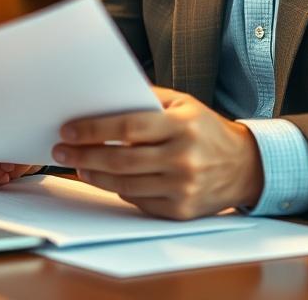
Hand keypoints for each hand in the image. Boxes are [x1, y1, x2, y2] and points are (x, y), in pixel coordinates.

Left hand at [52, 87, 262, 219]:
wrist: (246, 166)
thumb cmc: (207, 129)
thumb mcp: (184, 104)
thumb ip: (147, 99)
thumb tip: (105, 96)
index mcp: (183, 125)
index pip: (128, 127)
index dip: (94, 130)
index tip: (69, 130)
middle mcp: (183, 158)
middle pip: (121, 159)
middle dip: (84, 155)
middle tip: (62, 151)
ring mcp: (183, 187)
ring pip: (125, 185)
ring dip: (95, 176)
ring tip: (78, 165)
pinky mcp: (181, 210)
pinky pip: (139, 202)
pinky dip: (118, 190)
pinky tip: (105, 179)